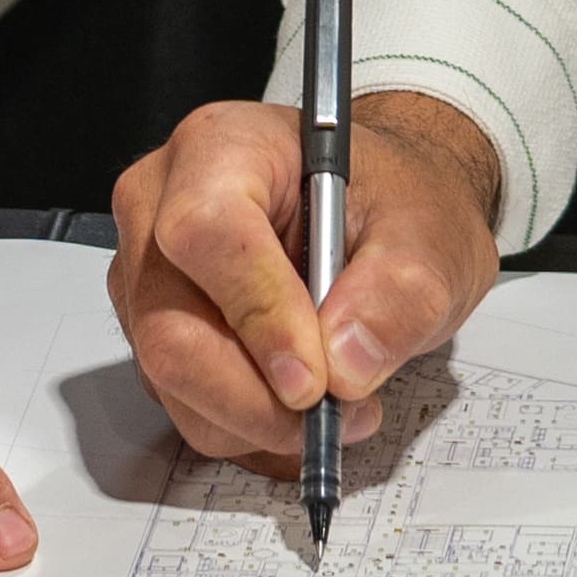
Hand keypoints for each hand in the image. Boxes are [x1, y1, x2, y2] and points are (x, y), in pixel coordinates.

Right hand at [107, 93, 504, 473]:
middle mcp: (160, 204)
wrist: (379, 210)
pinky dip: (246, 429)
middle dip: (256, 399)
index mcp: (222, 147)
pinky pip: (182, 404)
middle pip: (169, 327)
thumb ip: (399, 294)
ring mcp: (147, 273)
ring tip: (339, 405)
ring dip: (258, 422)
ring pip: (171, 381)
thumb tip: (346, 365)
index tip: (316, 380)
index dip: (258, 313)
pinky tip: (299, 407)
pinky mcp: (152, 329)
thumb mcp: (430, 236)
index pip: (207, 231)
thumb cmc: (390, 203)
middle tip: (339, 414)